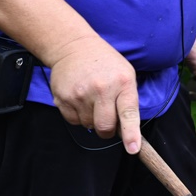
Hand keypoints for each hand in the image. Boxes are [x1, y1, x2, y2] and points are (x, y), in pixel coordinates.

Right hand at [48, 36, 140, 152]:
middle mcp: (101, 89)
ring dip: (92, 120)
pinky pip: (73, 121)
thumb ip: (128, 101)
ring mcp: (80, 94)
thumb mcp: (126, 75)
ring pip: (88, 126)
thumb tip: (125, 131)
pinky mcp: (63, 98)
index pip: (128, 114)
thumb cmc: (105, 63)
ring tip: (92, 100)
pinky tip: (80, 99)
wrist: (74, 47)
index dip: (130, 134)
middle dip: (107, 131)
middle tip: (107, 120)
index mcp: (122, 84)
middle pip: (104, 127)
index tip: (132, 149)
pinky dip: (78, 116)